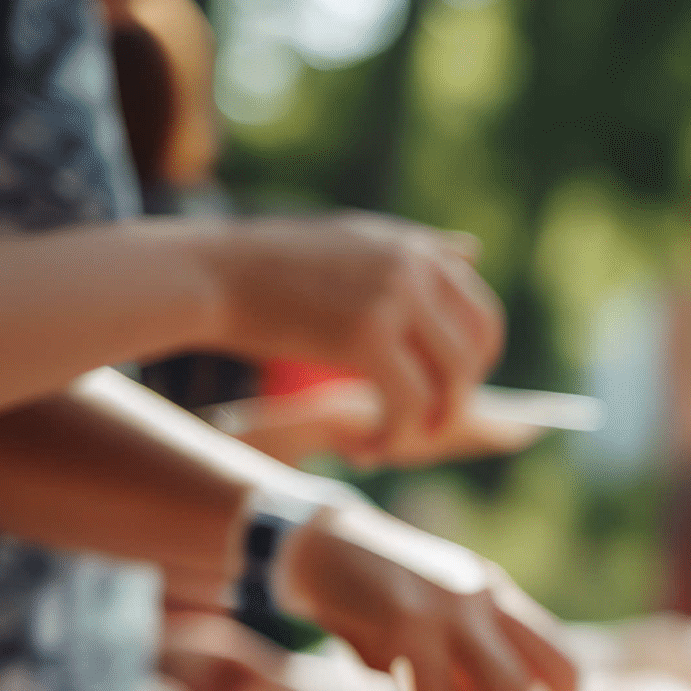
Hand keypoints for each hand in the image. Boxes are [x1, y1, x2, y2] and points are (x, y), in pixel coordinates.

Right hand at [201, 215, 504, 462]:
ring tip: (399, 443)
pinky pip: (410, 402)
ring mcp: (395, 297)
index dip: (476, 364)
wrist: (208, 275)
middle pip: (474, 352)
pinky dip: (397, 435)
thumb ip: (414, 250)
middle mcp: (415, 267)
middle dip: (459, 399)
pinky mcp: (367, 335)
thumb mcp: (352, 241)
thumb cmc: (271, 267)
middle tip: (428, 426)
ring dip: (431, 425)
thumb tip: (474, 252)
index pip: (482, 315)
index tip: (449, 392)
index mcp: (416, 249)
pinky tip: (370, 449)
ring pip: (450, 381)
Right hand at [279, 505, 579, 690]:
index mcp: (500, 599)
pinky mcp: (402, 613)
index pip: (561, 664)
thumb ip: (465, 672)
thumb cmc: (373, 603)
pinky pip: (433, 690)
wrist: (311, 542)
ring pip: (499, 688)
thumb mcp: (434, 630)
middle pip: (535, 682)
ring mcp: (448, 603)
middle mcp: (485, 597)